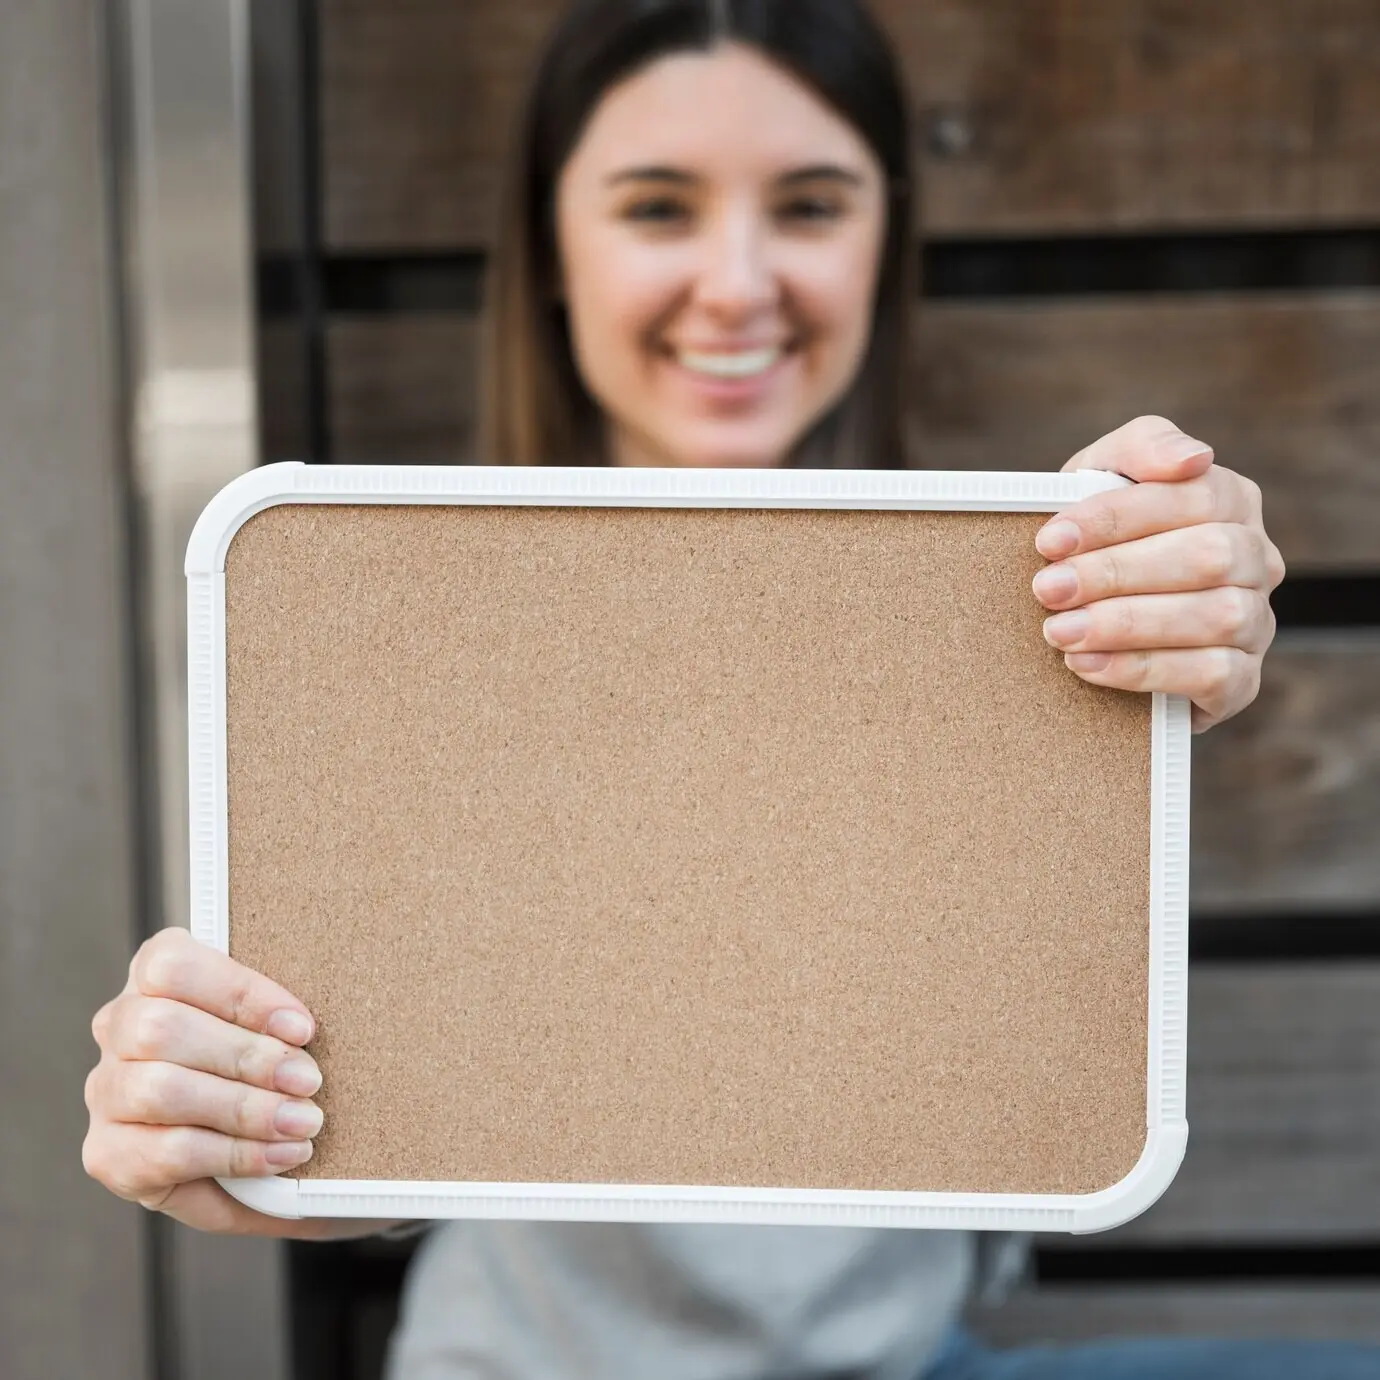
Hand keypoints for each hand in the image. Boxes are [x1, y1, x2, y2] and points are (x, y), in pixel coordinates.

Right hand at [83, 928, 339, 1236]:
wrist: (236, 1156)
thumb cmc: (259, 1069)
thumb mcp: (267, 1032)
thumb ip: (275, 1022)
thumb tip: (307, 1032)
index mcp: (153, 978)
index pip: (174, 966)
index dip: (241, 994)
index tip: (303, 1028)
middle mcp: (118, 1028)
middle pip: (162, 1028)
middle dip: (247, 1056)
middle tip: (308, 1081)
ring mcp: (106, 1092)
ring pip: (160, 1090)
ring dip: (243, 1109)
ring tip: (301, 1122)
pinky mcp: (109, 1154)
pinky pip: (167, 1153)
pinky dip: (235, 1154)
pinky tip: (279, 1155)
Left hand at [1033, 415, 1285, 732]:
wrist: (1091, 617)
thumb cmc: (1099, 536)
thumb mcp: (1104, 477)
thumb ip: (1142, 446)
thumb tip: (1192, 457)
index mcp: (1232, 500)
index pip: (1191, 497)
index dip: (1117, 518)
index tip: (1050, 539)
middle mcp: (1258, 559)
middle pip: (1208, 557)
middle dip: (1117, 573)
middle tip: (1048, 590)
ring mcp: (1256, 623)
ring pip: (1216, 617)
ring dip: (1127, 625)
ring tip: (1059, 632)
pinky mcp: (1241, 681)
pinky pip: (1213, 675)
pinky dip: (1144, 670)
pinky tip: (1087, 664)